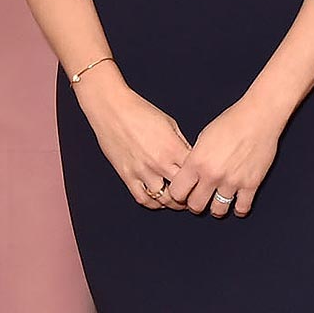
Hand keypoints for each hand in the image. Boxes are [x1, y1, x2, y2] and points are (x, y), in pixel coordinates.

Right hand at [76, 68, 190, 211]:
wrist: (112, 109)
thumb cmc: (140, 111)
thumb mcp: (170, 123)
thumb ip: (181, 144)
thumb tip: (191, 159)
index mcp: (173, 148)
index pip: (195, 174)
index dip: (201, 180)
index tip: (202, 183)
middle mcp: (159, 163)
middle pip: (182, 191)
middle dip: (190, 196)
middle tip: (193, 196)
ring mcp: (142, 171)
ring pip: (163, 200)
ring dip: (172, 203)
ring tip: (177, 201)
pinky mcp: (126, 176)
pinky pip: (142, 198)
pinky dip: (152, 203)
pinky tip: (157, 199)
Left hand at [169, 95, 284, 217]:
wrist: (258, 118)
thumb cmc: (231, 123)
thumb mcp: (203, 138)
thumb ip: (195, 160)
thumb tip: (190, 175)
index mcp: (197, 162)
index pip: (178, 192)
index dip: (179, 194)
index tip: (184, 193)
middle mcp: (213, 175)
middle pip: (195, 206)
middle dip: (195, 204)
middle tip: (200, 199)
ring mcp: (232, 181)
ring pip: (218, 211)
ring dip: (216, 209)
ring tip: (217, 202)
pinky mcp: (251, 184)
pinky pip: (242, 208)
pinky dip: (238, 209)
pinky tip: (236, 204)